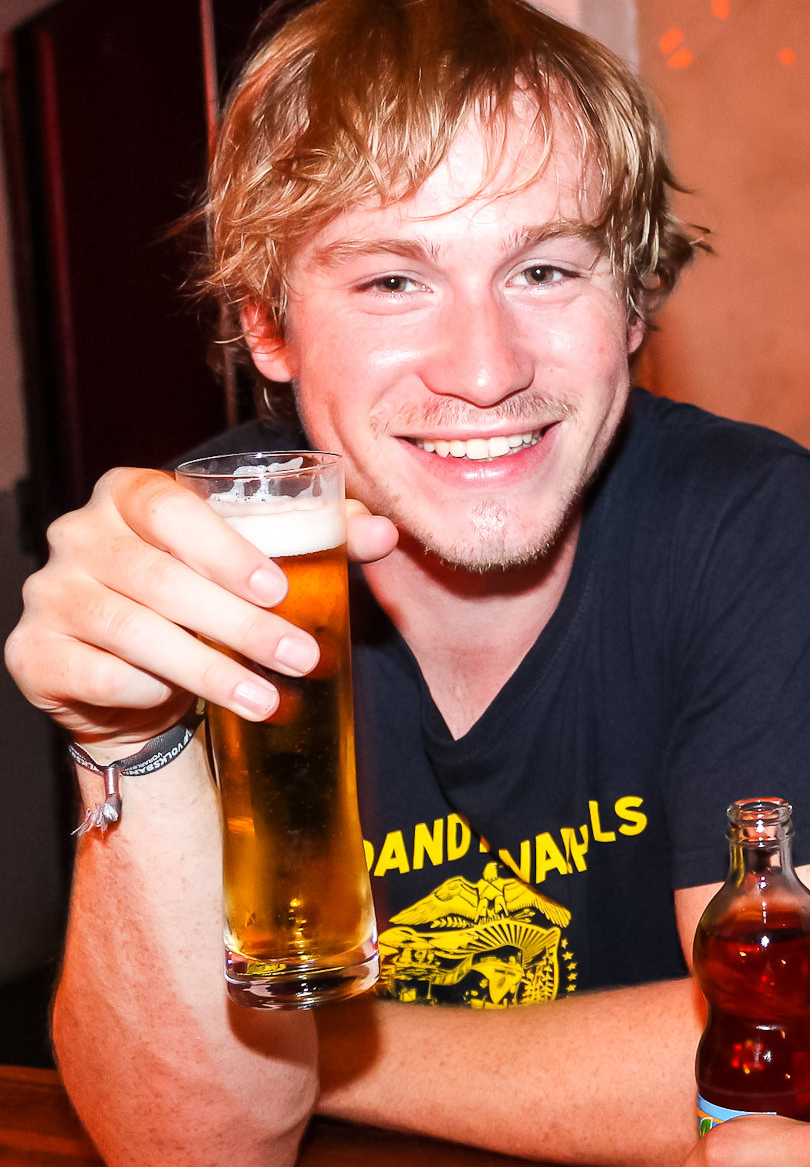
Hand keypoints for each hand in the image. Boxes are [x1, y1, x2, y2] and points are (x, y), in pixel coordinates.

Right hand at [4, 467, 397, 756]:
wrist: (137, 674)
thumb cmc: (204, 598)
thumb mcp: (256, 561)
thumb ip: (320, 537)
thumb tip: (385, 532)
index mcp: (126, 496)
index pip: (169, 508)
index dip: (223, 549)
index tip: (279, 590)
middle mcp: (76, 536)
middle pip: (158, 578)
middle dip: (238, 624)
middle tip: (300, 657)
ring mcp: (49, 595)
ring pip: (130, 630)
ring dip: (207, 668)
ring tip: (266, 698)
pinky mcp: (32, 653)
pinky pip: (94, 672)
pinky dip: (145, 689)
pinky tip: (180, 704)